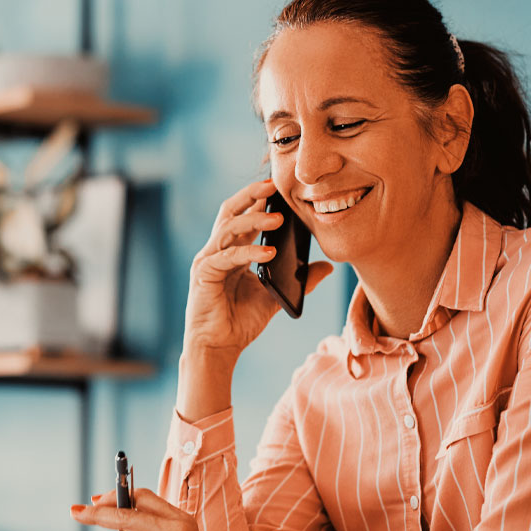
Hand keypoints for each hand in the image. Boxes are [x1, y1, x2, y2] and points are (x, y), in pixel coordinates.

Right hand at [183, 179, 334, 360]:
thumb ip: (298, 280)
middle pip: (230, 211)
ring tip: (279, 218)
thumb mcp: (275, 296)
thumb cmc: (240, 322)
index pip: (244, 216)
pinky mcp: (203, 274)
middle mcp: (217, 251)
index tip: (281, 187)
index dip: (259, 199)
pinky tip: (269, 252)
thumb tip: (327, 267)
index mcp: (232, 252)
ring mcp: (208, 260)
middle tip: (274, 184)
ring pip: (229, 228)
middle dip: (251, 194)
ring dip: (254, 219)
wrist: (219, 347)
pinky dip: (249, 252)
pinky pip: (227, 257)